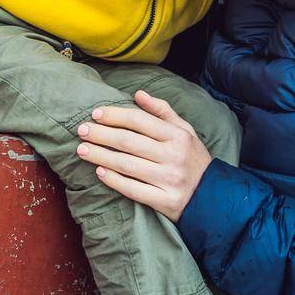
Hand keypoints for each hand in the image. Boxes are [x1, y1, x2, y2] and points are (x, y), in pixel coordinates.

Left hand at [77, 90, 211, 222]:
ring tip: (82, 150)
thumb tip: (138, 94)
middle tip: (81, 130)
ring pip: (126, 165)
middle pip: (128, 142)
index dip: (115, 115)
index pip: (139, 120)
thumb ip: (162, 111)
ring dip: (100, 155)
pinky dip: (114, 180)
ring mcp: (168, 180)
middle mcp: (173, 156)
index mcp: (177, 135)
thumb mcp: (185, 130)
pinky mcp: (164, 201)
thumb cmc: (193, 158)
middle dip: (101, 134)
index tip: (95, 114)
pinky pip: (133, 189)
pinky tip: (99, 172)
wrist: (213, 196)